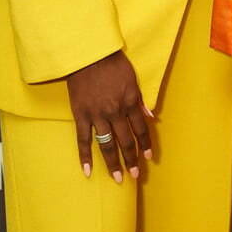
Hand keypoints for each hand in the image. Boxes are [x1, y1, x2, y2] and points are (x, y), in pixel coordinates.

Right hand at [67, 50, 153, 182]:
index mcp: (130, 101)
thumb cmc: (112, 62)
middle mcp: (116, 111)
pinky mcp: (81, 114)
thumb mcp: (133, 78)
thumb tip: (151, 116)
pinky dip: (84, 157)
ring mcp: (97, 115)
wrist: (88, 53)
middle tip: (135, 175)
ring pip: (107, 145)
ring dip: (113, 163)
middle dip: (131, 159)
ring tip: (118, 178)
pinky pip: (83, 139)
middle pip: (125, 141)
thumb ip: (141, 99)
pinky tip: (87, 171)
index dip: (144, 144)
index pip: (140, 128)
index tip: (148, 157)